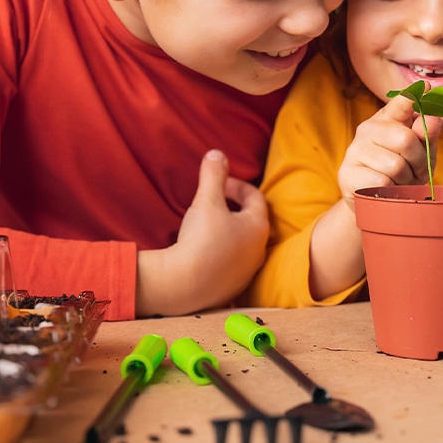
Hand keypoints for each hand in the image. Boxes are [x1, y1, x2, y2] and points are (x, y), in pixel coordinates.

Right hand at [135, 149, 268, 316]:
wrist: (184, 285)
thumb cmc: (200, 239)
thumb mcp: (206, 200)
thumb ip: (213, 175)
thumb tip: (217, 153)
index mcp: (258, 227)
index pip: (255, 197)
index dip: (237, 185)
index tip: (218, 182)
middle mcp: (259, 250)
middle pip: (251, 220)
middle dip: (234, 206)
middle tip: (213, 200)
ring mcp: (247, 272)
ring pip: (242, 243)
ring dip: (229, 230)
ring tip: (207, 224)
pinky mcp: (233, 288)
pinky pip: (231, 263)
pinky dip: (222, 252)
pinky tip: (203, 250)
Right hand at [337, 94, 441, 210]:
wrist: (375, 202)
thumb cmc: (403, 174)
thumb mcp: (422, 154)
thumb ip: (427, 136)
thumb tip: (434, 118)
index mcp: (389, 119)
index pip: (401, 102)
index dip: (412, 96)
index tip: (426, 87)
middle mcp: (368, 128)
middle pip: (405, 140)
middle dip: (418, 161)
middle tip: (416, 172)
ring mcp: (355, 150)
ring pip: (395, 165)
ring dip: (405, 180)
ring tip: (400, 183)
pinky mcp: (347, 173)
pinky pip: (382, 182)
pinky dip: (390, 192)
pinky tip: (385, 191)